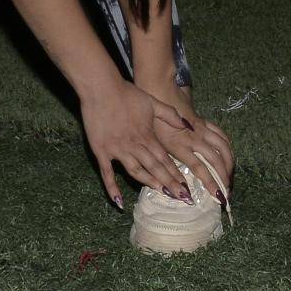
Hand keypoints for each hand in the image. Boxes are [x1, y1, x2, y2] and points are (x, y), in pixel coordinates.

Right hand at [80, 80, 196, 207]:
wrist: (102, 88)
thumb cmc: (127, 94)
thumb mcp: (153, 102)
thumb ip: (171, 115)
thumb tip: (189, 126)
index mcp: (147, 136)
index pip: (165, 160)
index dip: (177, 174)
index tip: (187, 187)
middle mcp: (135, 146)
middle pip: (155, 169)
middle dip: (170, 184)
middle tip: (182, 198)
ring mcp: (117, 150)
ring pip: (136, 172)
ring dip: (149, 184)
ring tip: (161, 194)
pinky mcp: (101, 151)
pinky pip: (107, 173)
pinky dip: (112, 188)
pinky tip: (118, 202)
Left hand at [152, 107, 234, 204]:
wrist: (160, 94)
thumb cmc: (154, 122)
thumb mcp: (156, 144)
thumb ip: (167, 162)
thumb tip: (174, 183)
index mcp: (181, 146)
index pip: (201, 168)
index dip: (211, 183)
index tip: (218, 196)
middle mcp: (195, 138)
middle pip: (216, 160)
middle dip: (225, 177)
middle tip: (227, 191)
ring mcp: (203, 130)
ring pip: (224, 148)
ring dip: (230, 164)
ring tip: (231, 177)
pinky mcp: (205, 123)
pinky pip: (222, 136)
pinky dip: (228, 148)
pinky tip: (229, 157)